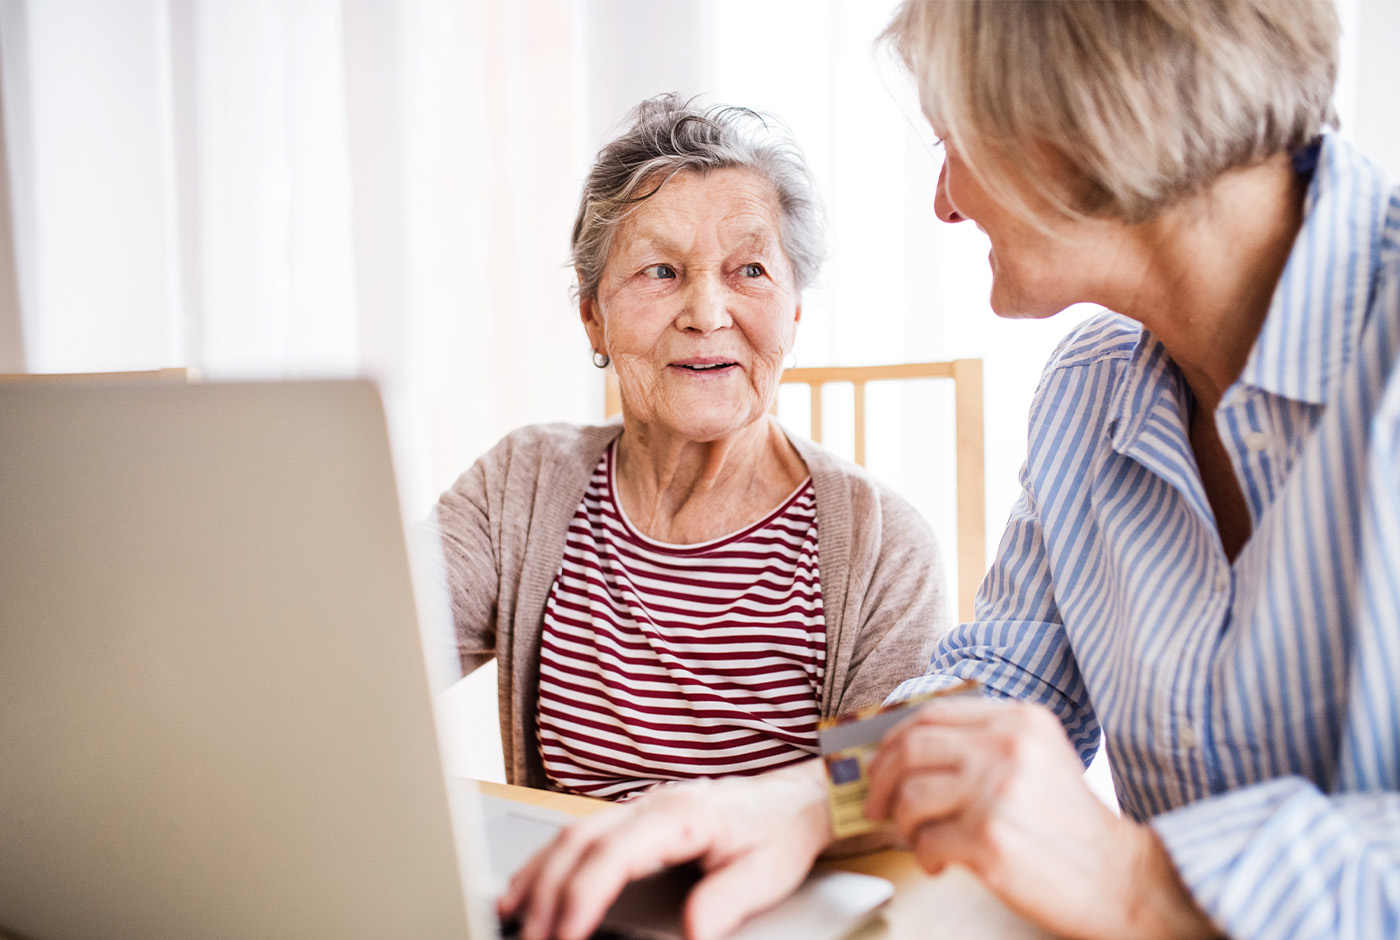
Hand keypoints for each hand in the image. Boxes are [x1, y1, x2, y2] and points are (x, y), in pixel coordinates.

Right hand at [498, 761, 833, 939]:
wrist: (793, 800)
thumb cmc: (778, 833)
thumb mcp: (766, 873)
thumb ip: (725, 901)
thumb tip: (691, 931)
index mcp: (681, 815)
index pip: (614, 856)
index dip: (582, 897)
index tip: (564, 935)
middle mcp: (651, 805)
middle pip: (579, 843)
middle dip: (546, 893)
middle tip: (528, 938)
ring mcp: (639, 807)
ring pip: (571, 835)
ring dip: (537, 875)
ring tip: (511, 916)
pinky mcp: (635, 818)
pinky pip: (580, 835)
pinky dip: (549, 861)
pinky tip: (532, 886)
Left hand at [864, 696, 1217, 939]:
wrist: (1122, 879)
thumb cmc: (1072, 826)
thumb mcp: (1039, 758)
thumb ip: (985, 742)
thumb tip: (908, 748)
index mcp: (1019, 720)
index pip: (932, 715)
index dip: (894, 739)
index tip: (880, 764)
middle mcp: (1007, 747)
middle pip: (911, 749)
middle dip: (881, 779)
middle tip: (876, 804)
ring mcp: (997, 791)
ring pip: (911, 796)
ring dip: (903, 823)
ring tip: (919, 839)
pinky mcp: (989, 838)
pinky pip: (926, 840)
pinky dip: (924, 855)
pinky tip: (940, 863)